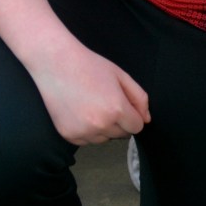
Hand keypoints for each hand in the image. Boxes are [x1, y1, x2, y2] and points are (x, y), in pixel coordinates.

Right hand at [31, 43, 150, 145]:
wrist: (58, 65)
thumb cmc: (92, 67)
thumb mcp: (122, 76)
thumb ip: (139, 98)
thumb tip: (146, 119)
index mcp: (116, 109)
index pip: (137, 127)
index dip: (135, 116)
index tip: (127, 106)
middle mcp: (100, 125)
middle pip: (121, 135)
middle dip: (121, 122)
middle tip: (109, 102)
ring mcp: (82, 132)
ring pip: (104, 139)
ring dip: (105, 128)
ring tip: (95, 106)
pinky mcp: (68, 135)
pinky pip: (87, 141)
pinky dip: (88, 131)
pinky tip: (82, 112)